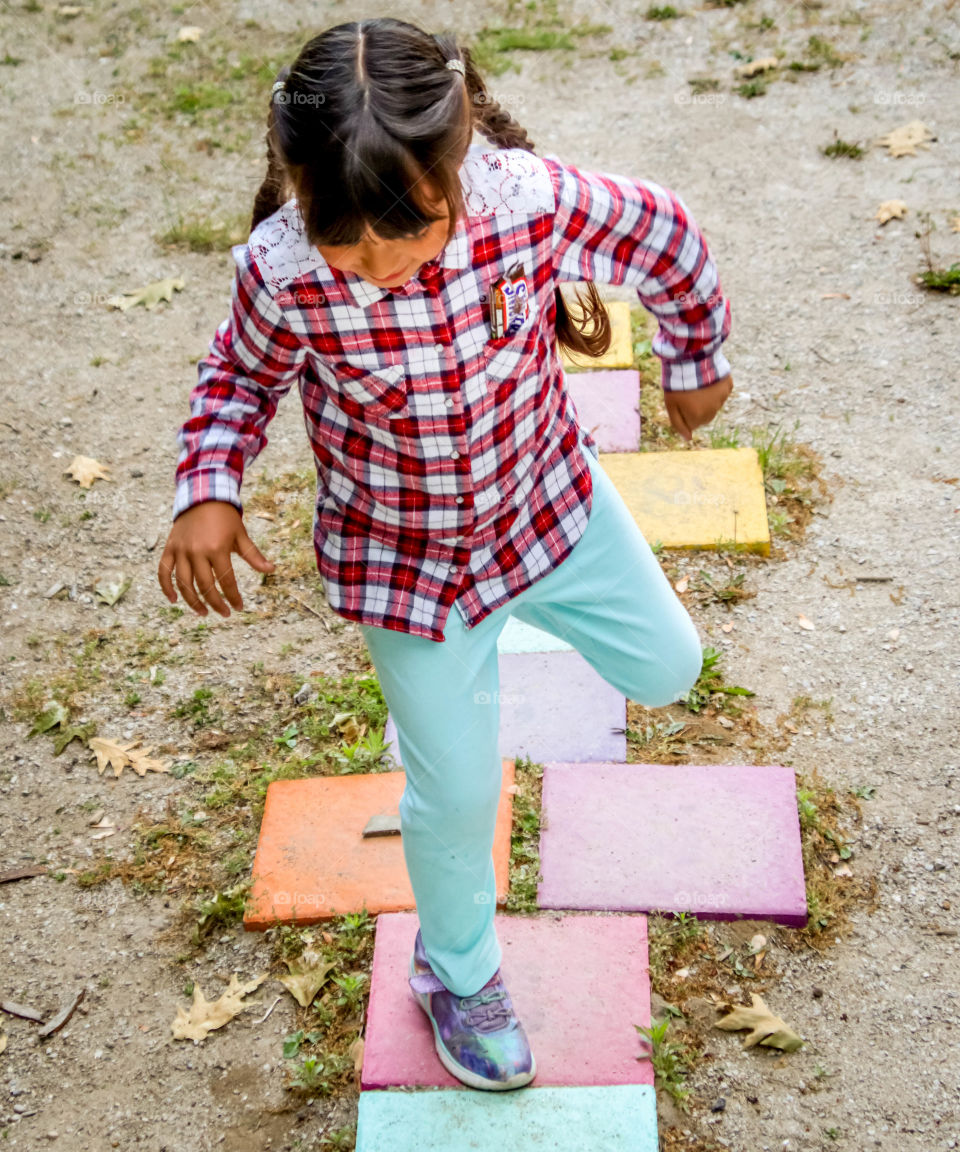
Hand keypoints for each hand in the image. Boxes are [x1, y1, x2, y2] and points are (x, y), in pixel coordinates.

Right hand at [157, 501, 273, 616]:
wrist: (202, 497)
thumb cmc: (225, 518)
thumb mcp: (241, 535)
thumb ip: (253, 555)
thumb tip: (271, 570)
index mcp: (217, 549)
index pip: (226, 581)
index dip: (233, 597)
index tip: (239, 607)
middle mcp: (197, 552)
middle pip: (205, 586)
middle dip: (215, 603)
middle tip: (224, 613)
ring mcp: (181, 551)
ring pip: (184, 583)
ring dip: (192, 601)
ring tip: (202, 612)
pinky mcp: (170, 548)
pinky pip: (164, 572)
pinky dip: (166, 587)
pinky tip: (173, 600)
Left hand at [663, 373, 732, 442]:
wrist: (691, 361)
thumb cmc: (678, 385)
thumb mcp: (671, 406)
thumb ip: (678, 424)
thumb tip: (688, 439)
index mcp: (698, 417)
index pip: (692, 425)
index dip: (684, 414)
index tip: (680, 402)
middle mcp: (713, 411)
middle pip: (704, 418)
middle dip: (696, 409)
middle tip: (688, 394)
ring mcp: (722, 398)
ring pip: (714, 406)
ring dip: (706, 400)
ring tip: (697, 386)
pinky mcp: (728, 387)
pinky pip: (722, 393)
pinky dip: (715, 389)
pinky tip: (708, 381)